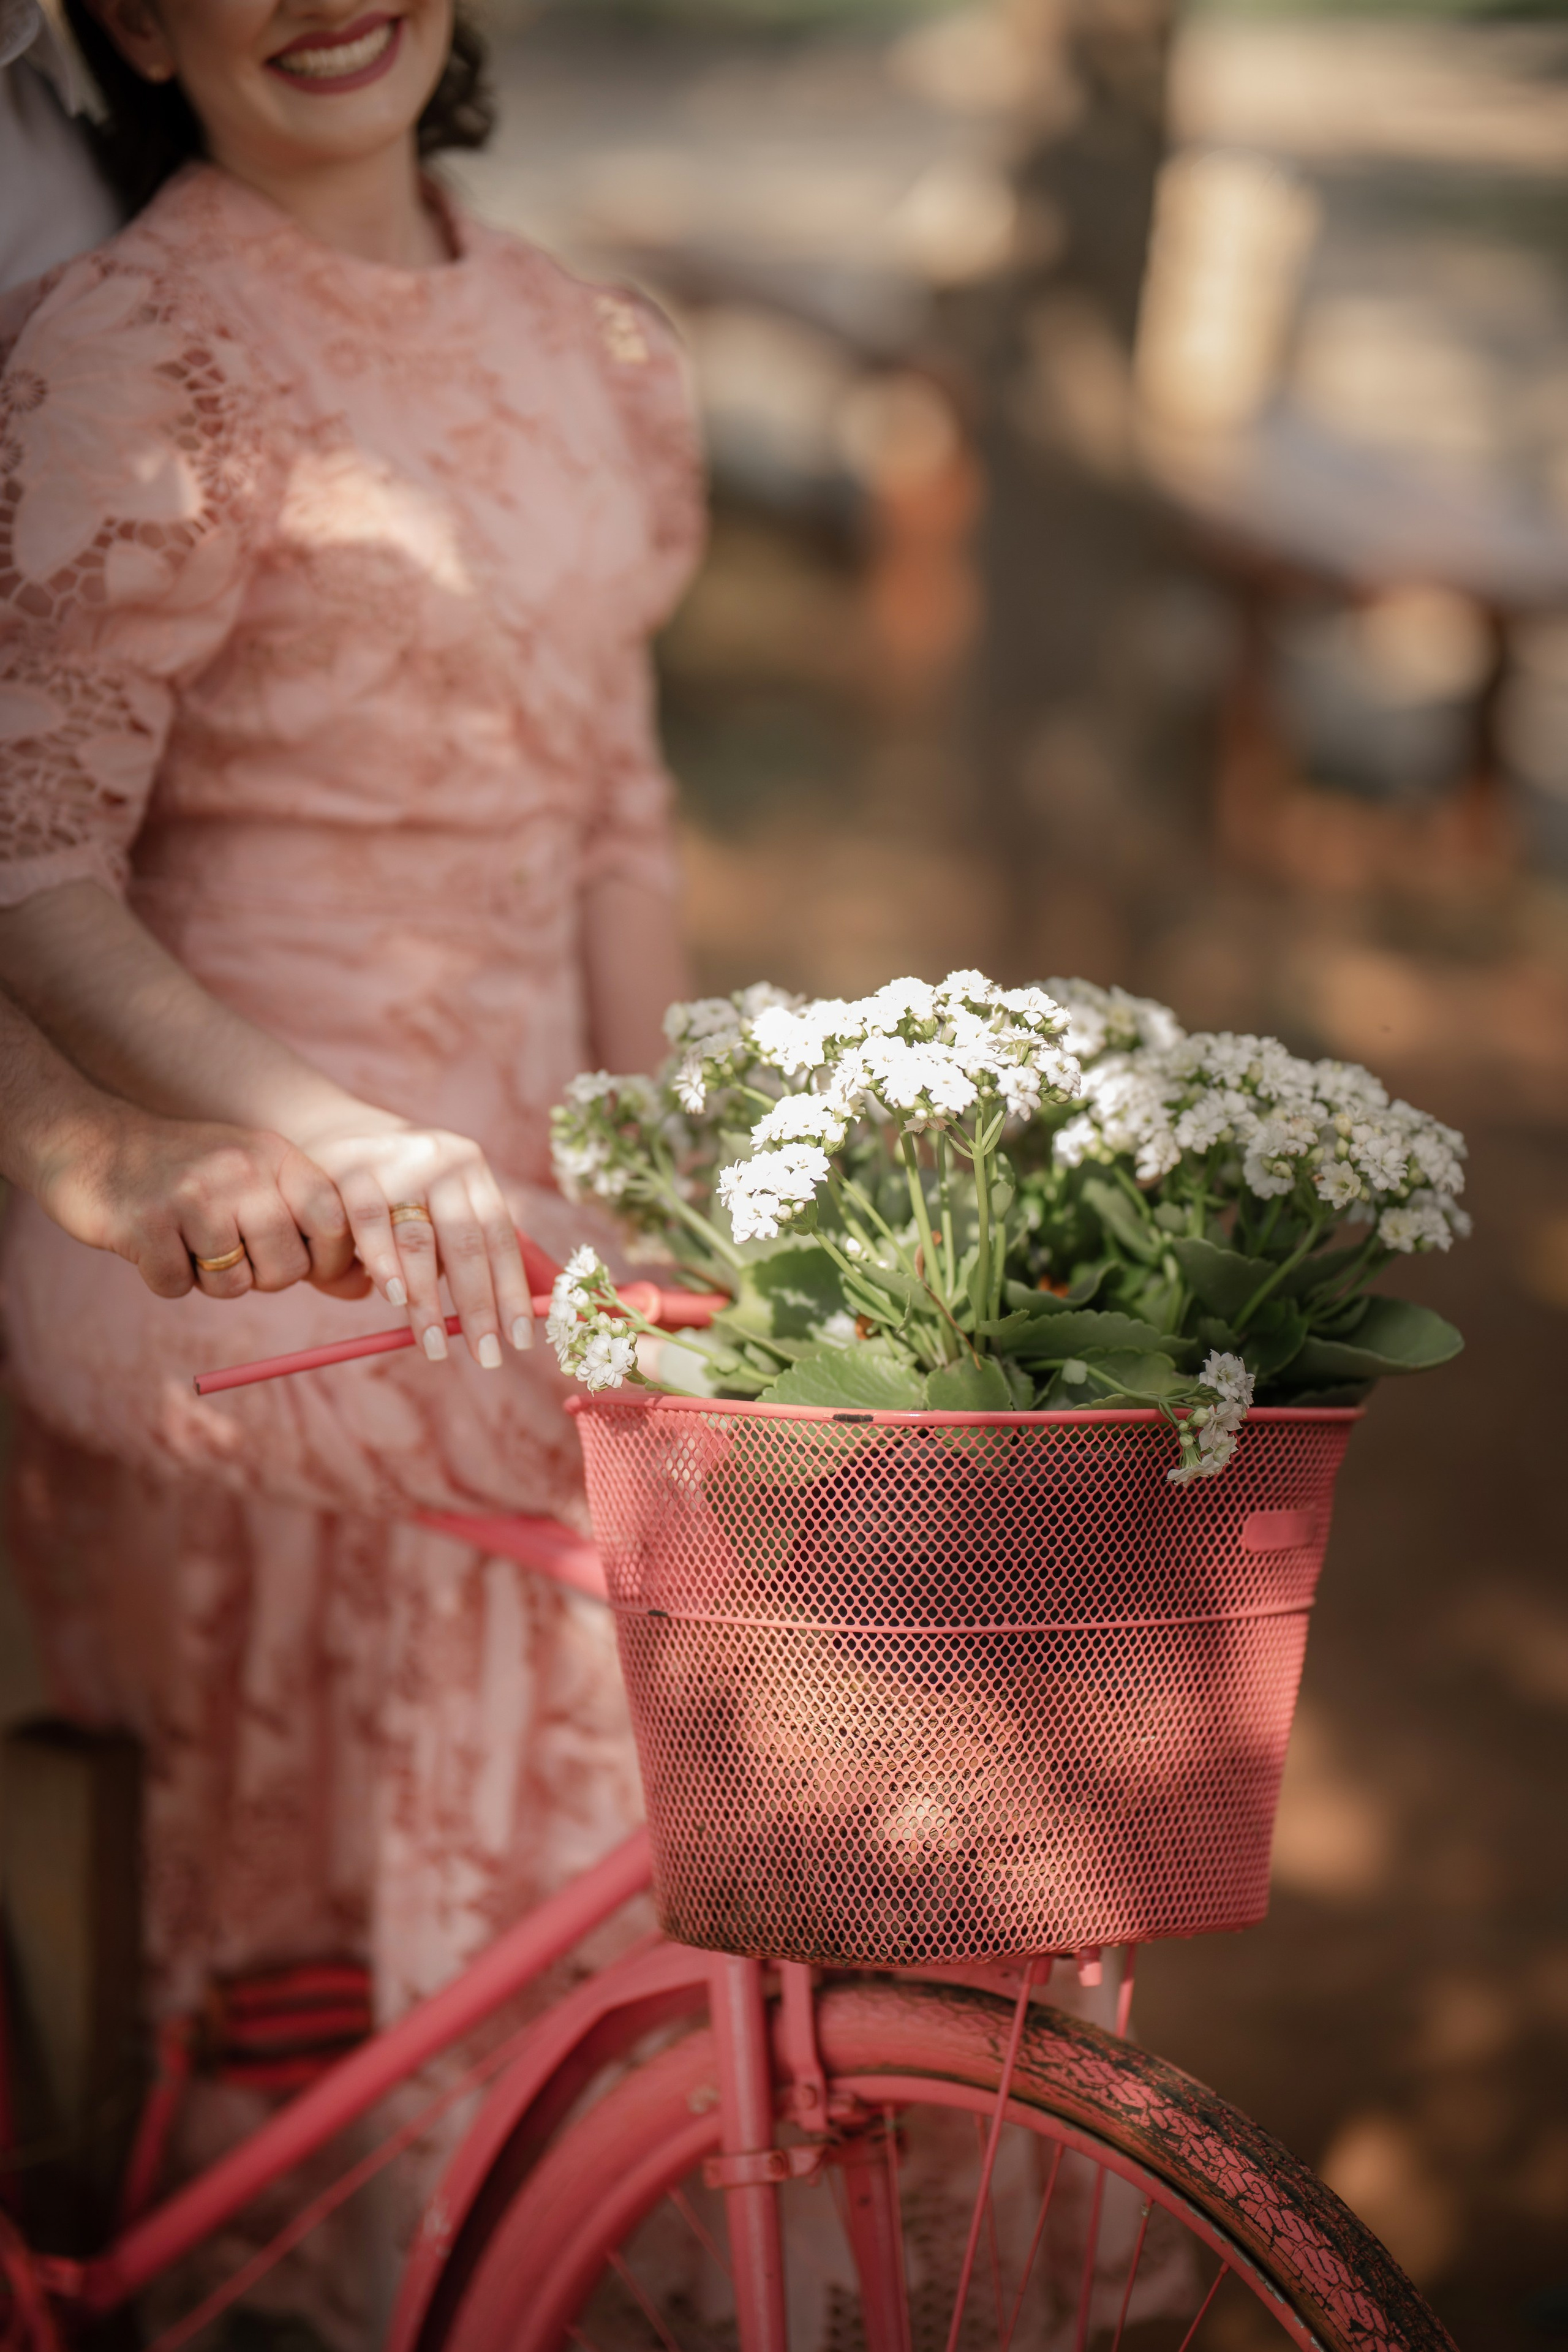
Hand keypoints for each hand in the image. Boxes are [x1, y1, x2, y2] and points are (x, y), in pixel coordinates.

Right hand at [34, 1106, 366, 1302]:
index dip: (328, 1260)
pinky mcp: (145, 1223)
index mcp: (275, 1157)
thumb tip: (367, 1290)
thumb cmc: (187, 1174)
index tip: (304, 1265)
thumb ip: (312, 1234)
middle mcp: (241, 1171)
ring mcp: (192, 1195)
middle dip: (264, 1278)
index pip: (334, 1222)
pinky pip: (177, 1287)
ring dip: (211, 1280)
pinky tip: (153, 1243)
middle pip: (287, 1266)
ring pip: (234, 1285)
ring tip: (189, 1242)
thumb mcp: (256, 1183)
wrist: (90, 1142)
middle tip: (233, 1255)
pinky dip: (166, 1278)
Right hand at [297, 1122, 534, 1368]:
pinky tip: (394, 1298)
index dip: (512, 1290)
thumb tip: (491, 1320)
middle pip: (467, 1242)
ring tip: (434, 1345)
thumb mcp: (431, 1203)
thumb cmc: (388, 1186)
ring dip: (427, 1299)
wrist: (325, 1128)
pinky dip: (383, 1263)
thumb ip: (456, 1248)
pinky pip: (370, 1223)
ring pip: (419, 1240)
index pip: (501, 1237)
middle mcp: (441, 1161)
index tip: (520, 1339)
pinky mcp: (352, 1168)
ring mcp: (397, 1161)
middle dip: (479, 1306)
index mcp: (471, 1171)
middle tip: (487, 1357)